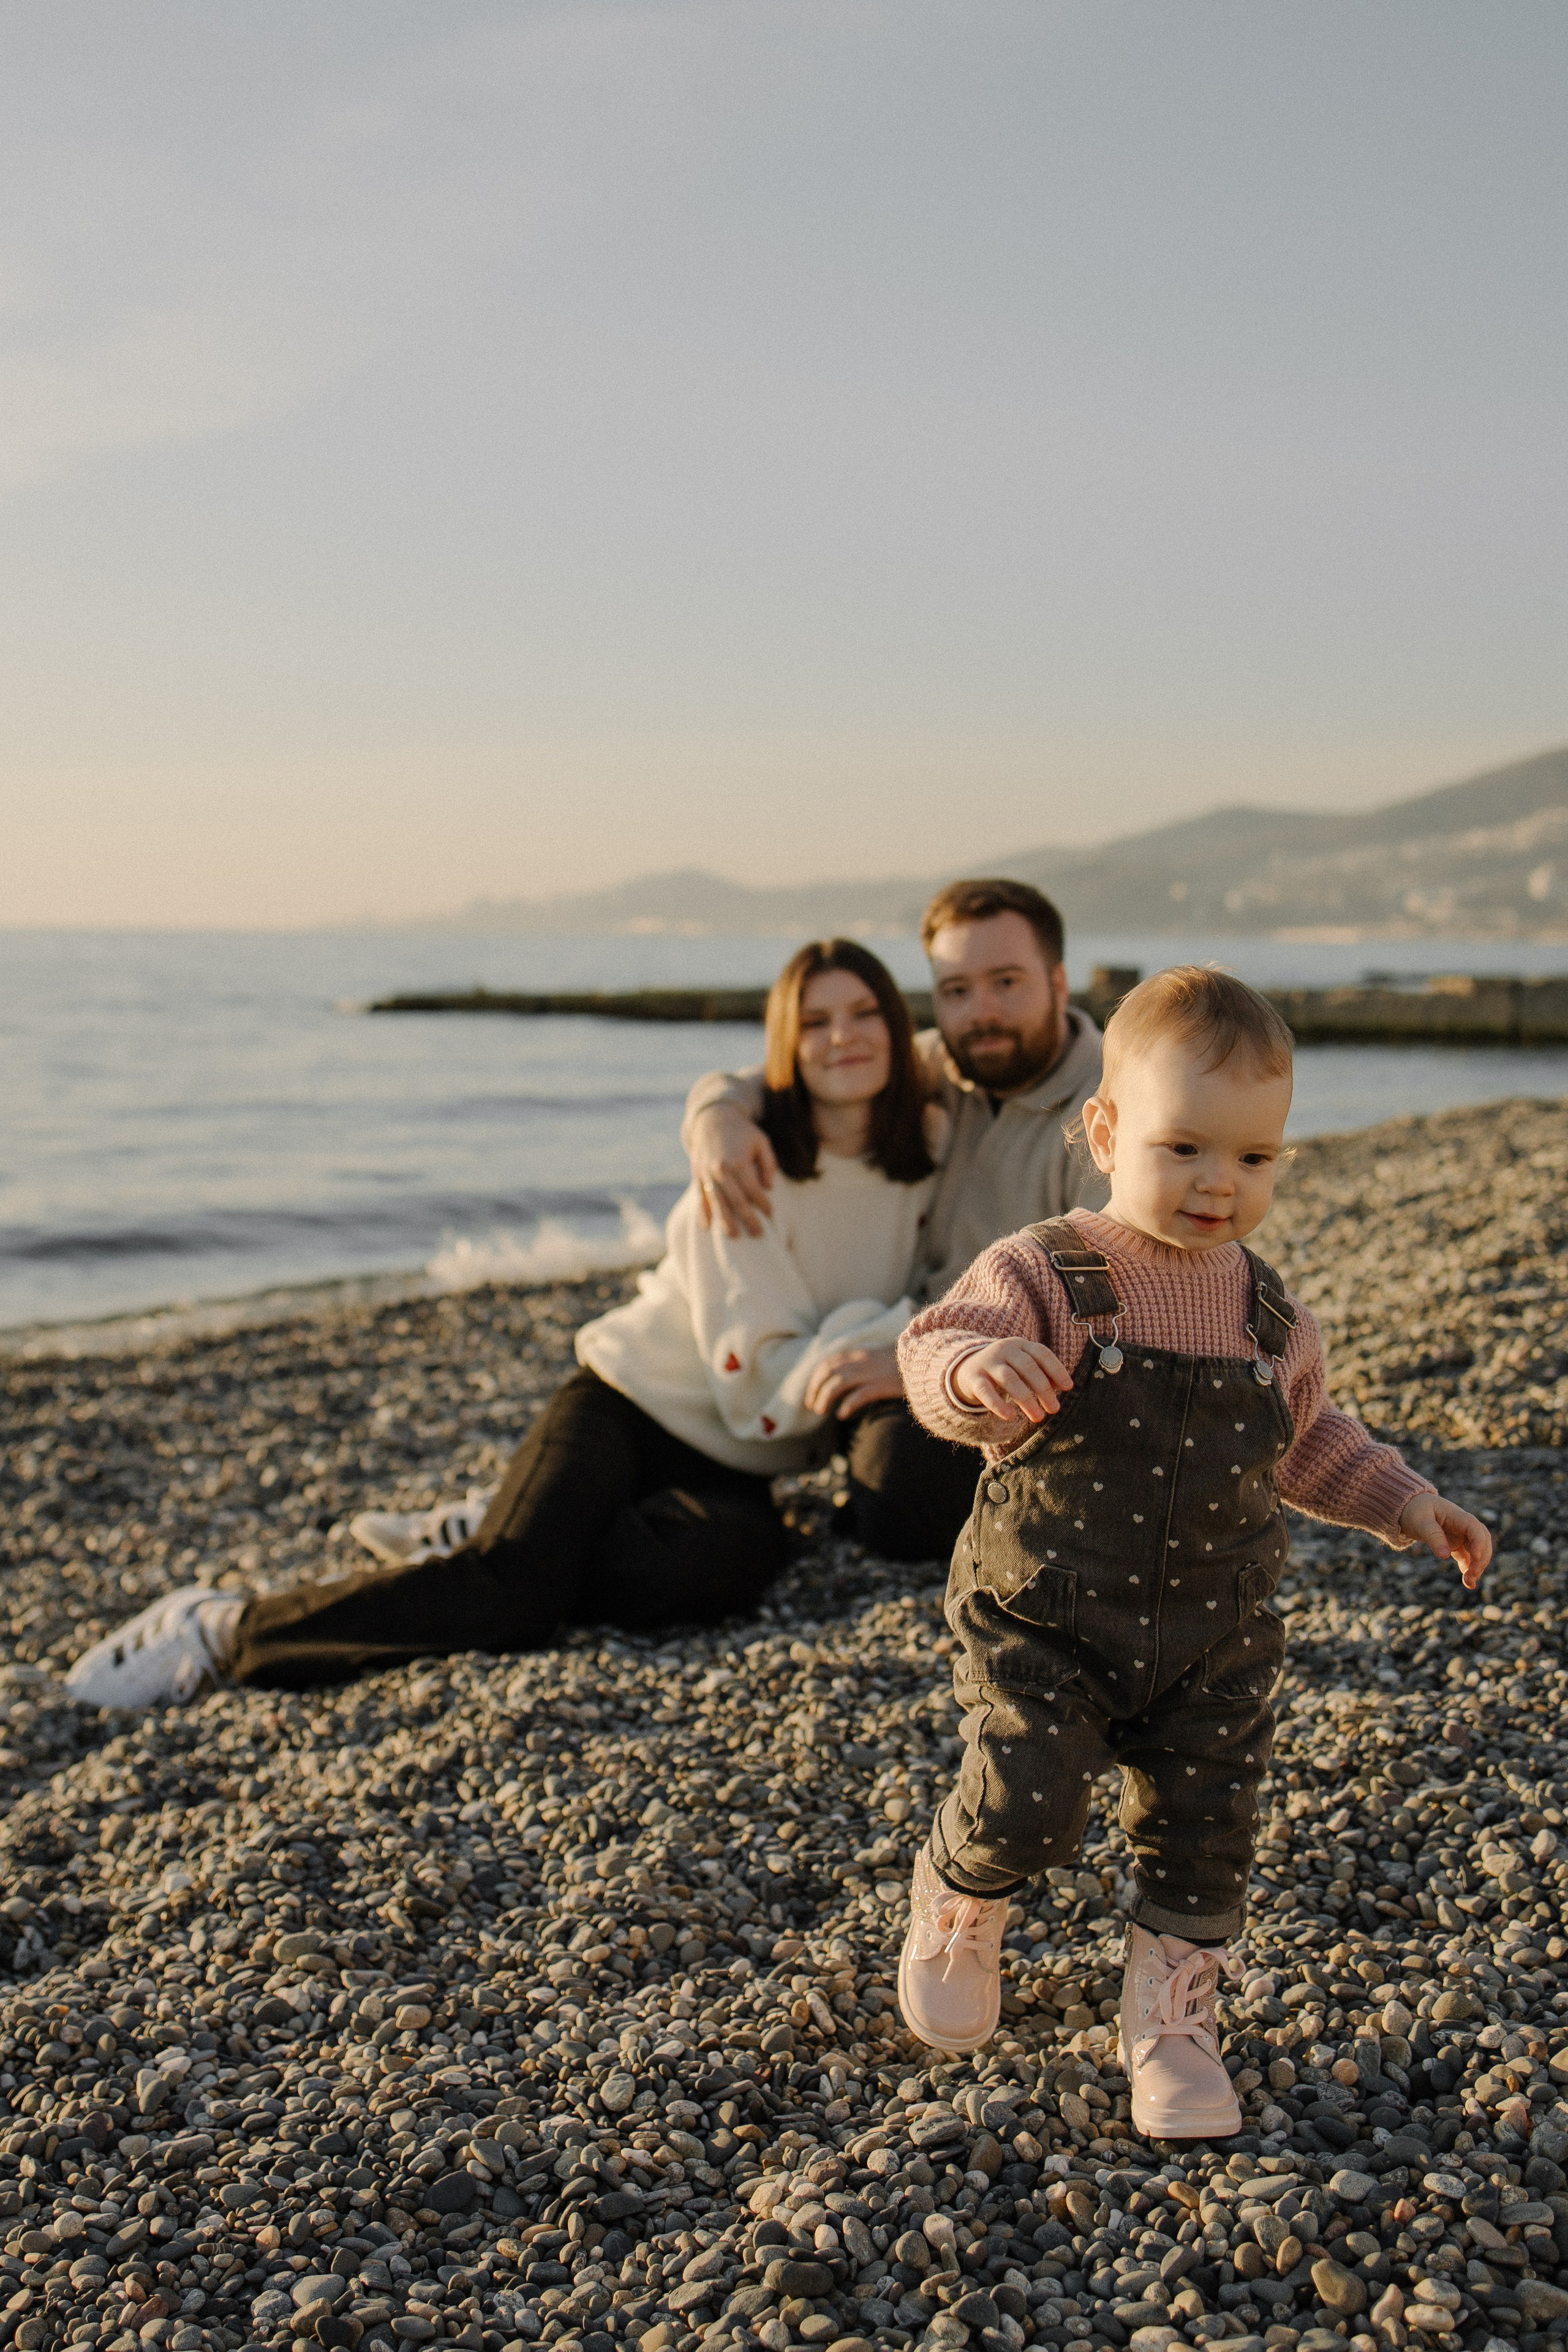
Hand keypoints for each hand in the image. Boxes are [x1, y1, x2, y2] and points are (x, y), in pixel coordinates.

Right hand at [690, 1106, 777, 1238]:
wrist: (711, 1118)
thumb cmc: (741, 1132)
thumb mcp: (761, 1142)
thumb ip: (768, 1164)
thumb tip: (769, 1187)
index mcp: (739, 1162)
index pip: (753, 1191)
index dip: (763, 1204)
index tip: (770, 1214)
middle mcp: (721, 1170)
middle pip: (736, 1202)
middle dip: (748, 1220)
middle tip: (758, 1235)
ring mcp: (706, 1174)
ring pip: (717, 1203)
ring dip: (726, 1222)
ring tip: (734, 1237)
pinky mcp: (697, 1175)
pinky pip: (700, 1197)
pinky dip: (703, 1212)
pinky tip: (707, 1227)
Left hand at [803, 1345, 904, 1419]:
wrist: (927, 1362)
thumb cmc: (902, 1365)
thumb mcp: (878, 1361)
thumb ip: (861, 1367)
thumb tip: (844, 1383)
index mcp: (859, 1356)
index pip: (828, 1363)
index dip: (815, 1378)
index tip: (811, 1393)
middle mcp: (861, 1363)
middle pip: (828, 1373)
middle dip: (815, 1389)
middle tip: (811, 1405)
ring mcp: (871, 1374)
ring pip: (838, 1384)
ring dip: (825, 1398)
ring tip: (820, 1411)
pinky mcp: (882, 1386)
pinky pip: (859, 1395)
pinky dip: (847, 1405)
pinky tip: (841, 1415)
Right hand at [951, 1339, 1071, 1422]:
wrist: (967, 1368)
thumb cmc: (1005, 1369)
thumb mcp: (1023, 1367)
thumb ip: (1042, 1373)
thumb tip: (1064, 1386)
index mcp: (1020, 1345)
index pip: (1042, 1353)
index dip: (1056, 1369)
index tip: (1068, 1387)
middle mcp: (1004, 1349)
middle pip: (1027, 1367)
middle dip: (1043, 1389)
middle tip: (1054, 1409)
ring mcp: (988, 1362)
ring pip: (1009, 1379)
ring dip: (1026, 1399)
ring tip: (1037, 1417)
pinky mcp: (974, 1378)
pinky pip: (986, 1390)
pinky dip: (998, 1403)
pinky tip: (1010, 1416)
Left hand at [1399, 1492, 1491, 1588]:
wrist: (1409, 1508)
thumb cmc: (1415, 1510)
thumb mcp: (1420, 1521)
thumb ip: (1433, 1536)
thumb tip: (1444, 1556)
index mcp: (1456, 1515)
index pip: (1474, 1527)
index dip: (1479, 1541)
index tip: (1475, 1556)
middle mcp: (1463, 1525)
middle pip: (1482, 1540)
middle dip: (1481, 1558)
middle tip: (1472, 1574)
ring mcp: (1461, 1535)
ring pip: (1478, 1551)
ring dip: (1477, 1566)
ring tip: (1469, 1583)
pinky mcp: (1456, 1544)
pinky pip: (1468, 1557)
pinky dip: (1469, 1569)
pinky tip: (1469, 1583)